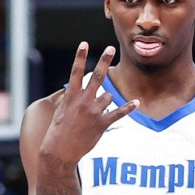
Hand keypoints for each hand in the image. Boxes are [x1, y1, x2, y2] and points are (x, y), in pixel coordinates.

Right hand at [38, 42, 138, 166]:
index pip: (76, 72)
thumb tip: (76, 89)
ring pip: (108, 96)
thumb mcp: (61, 111)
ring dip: (105, 100)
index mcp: (71, 96)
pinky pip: (118, 113)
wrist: (59, 151)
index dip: (80, 57)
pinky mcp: (102, 124)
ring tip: (94, 112)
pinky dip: (128, 108)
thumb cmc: (58, 132)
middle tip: (111, 48)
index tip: (84, 43)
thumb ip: (71, 99)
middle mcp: (84, 101)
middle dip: (104, 60)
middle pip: (98, 76)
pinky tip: (137, 102)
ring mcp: (94, 112)